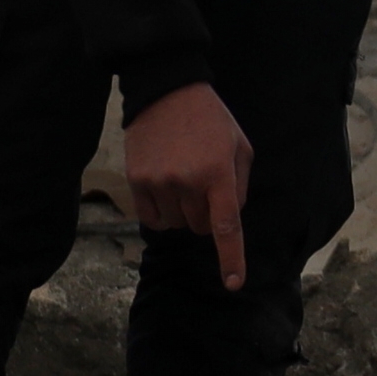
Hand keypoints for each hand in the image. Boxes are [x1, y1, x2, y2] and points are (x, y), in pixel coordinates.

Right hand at [120, 80, 256, 290]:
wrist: (166, 91)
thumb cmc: (210, 119)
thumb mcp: (240, 145)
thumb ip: (240, 185)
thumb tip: (229, 219)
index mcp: (218, 174)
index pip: (226, 228)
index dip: (231, 259)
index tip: (233, 283)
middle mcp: (187, 182)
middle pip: (200, 228)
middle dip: (206, 215)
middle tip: (204, 186)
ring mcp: (159, 182)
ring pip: (176, 225)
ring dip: (183, 212)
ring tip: (183, 179)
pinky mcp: (137, 181)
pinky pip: (151, 219)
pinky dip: (161, 213)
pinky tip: (164, 189)